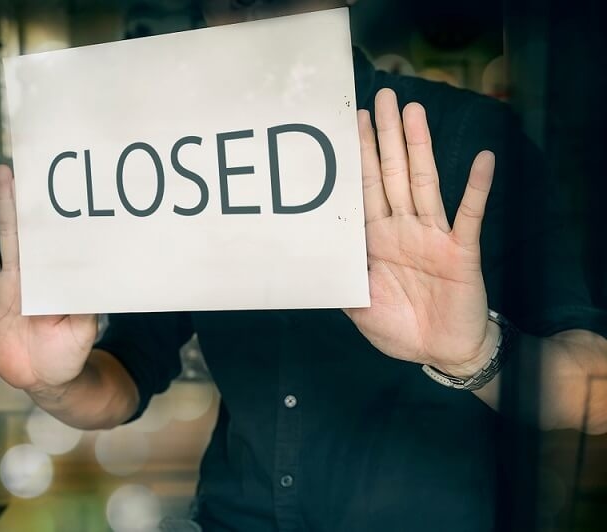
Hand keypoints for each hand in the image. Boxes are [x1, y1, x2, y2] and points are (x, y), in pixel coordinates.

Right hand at [0, 166, 96, 391]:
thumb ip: (83, 305)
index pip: (43, 241)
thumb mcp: (83, 329)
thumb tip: (90, 276)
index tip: (43, 186)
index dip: (42, 216)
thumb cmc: (69, 352)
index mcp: (46, 280)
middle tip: (5, 170)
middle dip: (8, 203)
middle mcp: (20, 278)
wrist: (46, 378)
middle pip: (12, 234)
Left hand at [343, 89, 499, 376]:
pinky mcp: (461, 249)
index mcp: (376, 240)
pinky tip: (483, 159)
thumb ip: (338, 282)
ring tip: (414, 112)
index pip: (364, 190)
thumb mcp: (357, 308)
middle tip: (382, 98)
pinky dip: (477, 188)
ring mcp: (433, 235)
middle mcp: (403, 229)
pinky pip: (469, 215)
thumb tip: (306, 265)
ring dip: (419, 147)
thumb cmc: (400, 328)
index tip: (350, 124)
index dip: (357, 158)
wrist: (443, 352)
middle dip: (385, 137)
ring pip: (424, 183)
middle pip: (392, 174)